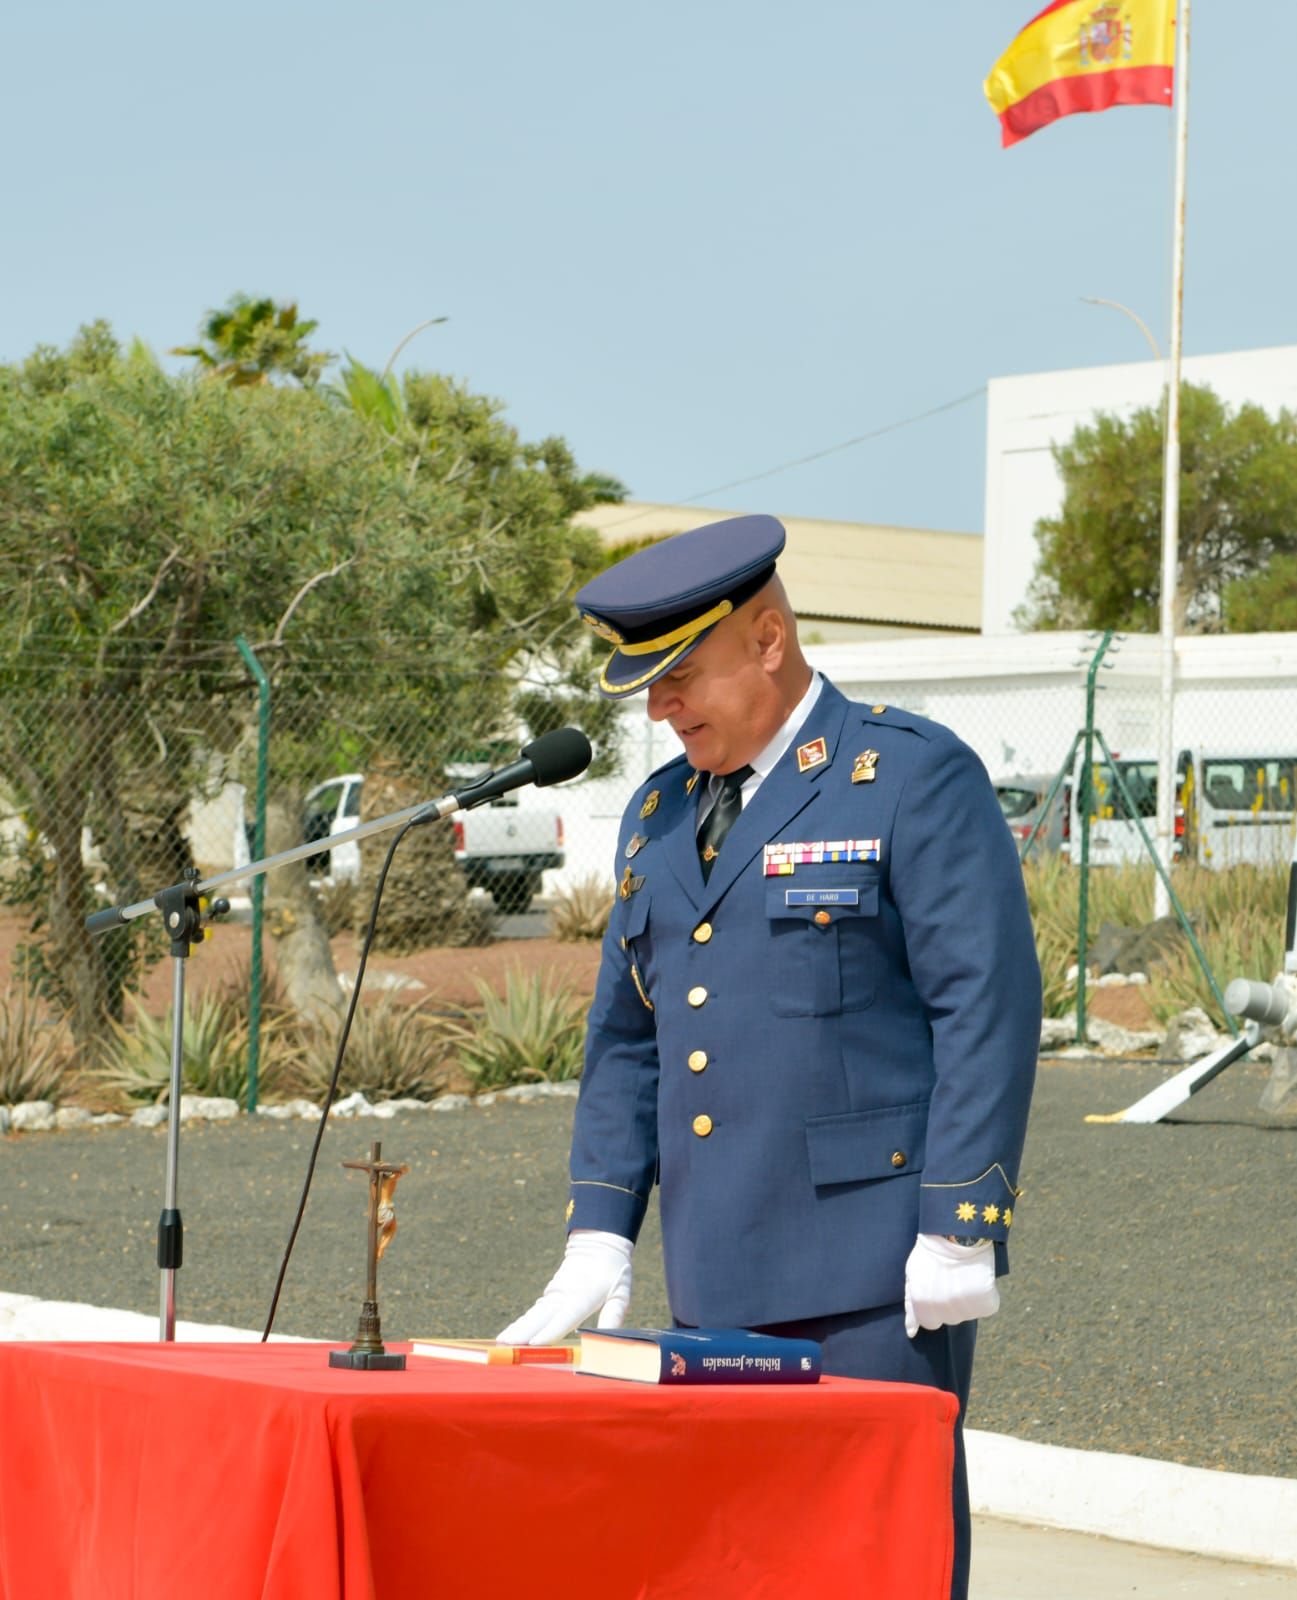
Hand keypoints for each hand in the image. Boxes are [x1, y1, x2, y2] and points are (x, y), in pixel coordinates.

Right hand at [497, 1230, 633, 1343]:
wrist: (599, 1243)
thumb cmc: (614, 1270)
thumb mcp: (621, 1292)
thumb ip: (614, 1315)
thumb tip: (607, 1339)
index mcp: (583, 1295)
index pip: (565, 1316)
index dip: (551, 1330)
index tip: (535, 1342)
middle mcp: (565, 1294)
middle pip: (542, 1316)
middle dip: (524, 1331)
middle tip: (507, 1344)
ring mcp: (555, 1293)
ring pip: (534, 1314)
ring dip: (518, 1328)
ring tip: (502, 1341)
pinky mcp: (551, 1294)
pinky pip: (535, 1311)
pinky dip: (522, 1322)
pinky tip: (510, 1334)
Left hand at [903, 1233, 998, 1338]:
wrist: (956, 1230)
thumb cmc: (931, 1252)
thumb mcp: (913, 1275)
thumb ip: (912, 1305)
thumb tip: (911, 1333)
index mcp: (923, 1304)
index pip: (930, 1323)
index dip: (934, 1306)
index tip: (938, 1289)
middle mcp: (943, 1309)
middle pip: (950, 1318)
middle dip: (950, 1303)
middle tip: (952, 1279)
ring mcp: (965, 1306)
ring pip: (969, 1314)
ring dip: (968, 1299)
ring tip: (965, 1276)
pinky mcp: (985, 1300)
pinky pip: (988, 1306)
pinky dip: (986, 1295)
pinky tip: (978, 1278)